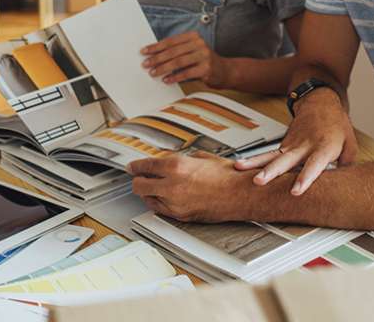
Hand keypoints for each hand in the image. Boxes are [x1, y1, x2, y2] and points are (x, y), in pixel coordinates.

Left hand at [128, 152, 251, 221]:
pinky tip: (164, 197)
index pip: (144, 166)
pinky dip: (158, 202)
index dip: (135, 166)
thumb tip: (169, 160)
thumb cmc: (227, 175)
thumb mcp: (201, 157)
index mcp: (176, 167)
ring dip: (148, 192)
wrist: (241, 194)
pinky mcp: (180, 216)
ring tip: (154, 187)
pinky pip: (159, 209)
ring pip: (147, 199)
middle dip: (137, 180)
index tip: (132, 167)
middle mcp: (172, 186)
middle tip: (140, 176)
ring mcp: (175, 203)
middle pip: (138, 185)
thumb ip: (181, 159)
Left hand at [141, 31, 232, 87]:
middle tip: (145, 64)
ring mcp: (204, 55)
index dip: (156, 47)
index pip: (170, 41)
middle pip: (173, 51)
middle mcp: (199, 43)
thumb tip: (153, 55)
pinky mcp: (206, 68)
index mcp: (193, 36)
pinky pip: (187, 73)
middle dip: (157, 58)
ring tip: (153, 73)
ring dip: (163, 68)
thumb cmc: (203, 61)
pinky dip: (175, 77)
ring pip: (178, 61)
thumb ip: (176, 51)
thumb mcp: (191, 51)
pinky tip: (166, 80)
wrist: (225, 70)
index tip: (144, 52)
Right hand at [234, 88, 357, 194]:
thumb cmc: (336, 124)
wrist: (320, 102)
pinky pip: (268, 155)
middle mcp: (305, 145)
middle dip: (272, 171)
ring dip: (255, 163)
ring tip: (239, 168)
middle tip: (259, 181)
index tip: (295, 191)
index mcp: (324, 146)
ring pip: (272, 155)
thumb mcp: (350, 145)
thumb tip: (340, 186)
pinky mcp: (283, 145)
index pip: (313, 165)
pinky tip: (240, 167)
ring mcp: (291, 144)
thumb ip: (346, 167)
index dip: (305, 178)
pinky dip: (254, 161)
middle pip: (286, 160)